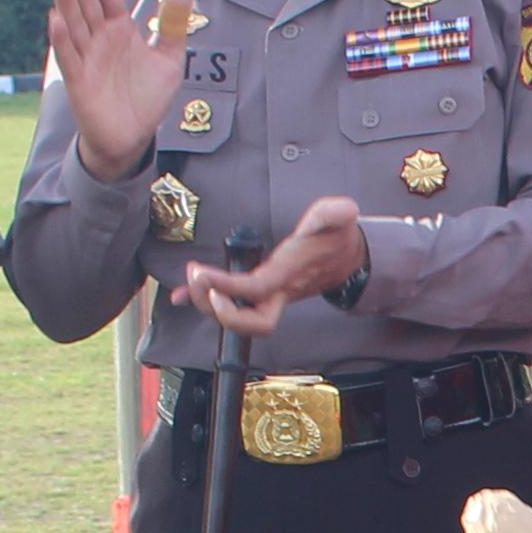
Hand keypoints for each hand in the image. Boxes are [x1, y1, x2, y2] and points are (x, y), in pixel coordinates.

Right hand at [50, 0, 172, 182]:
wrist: (133, 136)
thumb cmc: (146, 97)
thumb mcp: (169, 59)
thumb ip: (173, 24)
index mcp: (119, 30)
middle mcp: (99, 40)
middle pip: (87, 4)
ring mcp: (87, 59)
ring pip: (74, 25)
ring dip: (66, 3)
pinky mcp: (79, 81)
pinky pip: (69, 57)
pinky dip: (61, 39)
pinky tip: (55, 19)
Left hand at [177, 198, 363, 337]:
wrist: (349, 258)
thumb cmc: (338, 238)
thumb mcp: (339, 218)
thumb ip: (335, 213)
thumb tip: (343, 210)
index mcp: (291, 273)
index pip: (257, 289)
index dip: (226, 286)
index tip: (201, 272)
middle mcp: (281, 292)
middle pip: (251, 322)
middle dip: (219, 309)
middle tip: (197, 281)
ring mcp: (272, 297)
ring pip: (238, 319)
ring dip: (207, 304)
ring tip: (192, 278)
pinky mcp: (263, 294)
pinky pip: (232, 305)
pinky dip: (204, 303)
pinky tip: (182, 295)